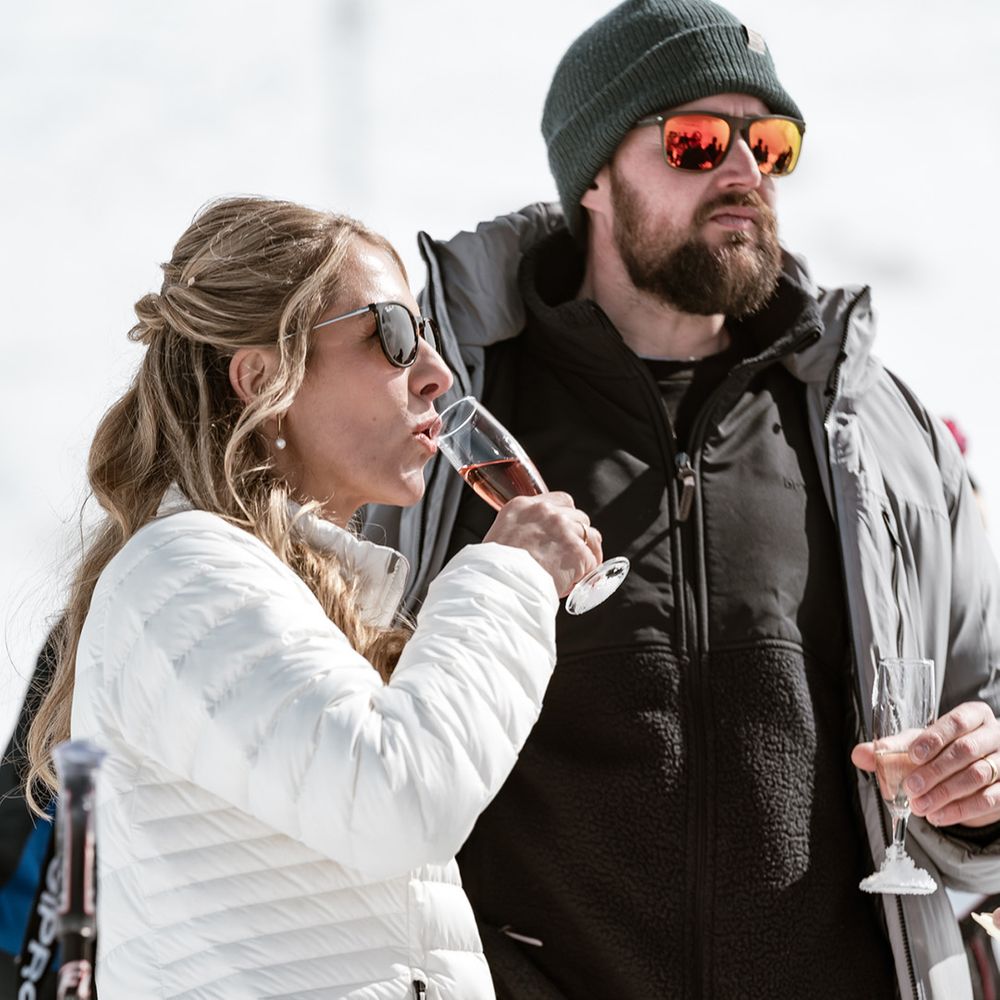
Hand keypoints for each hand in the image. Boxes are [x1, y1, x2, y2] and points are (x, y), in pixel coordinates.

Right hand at [483, 492, 601, 597]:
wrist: (500, 585)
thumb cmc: (494, 569)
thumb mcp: (500, 536)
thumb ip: (521, 531)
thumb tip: (533, 544)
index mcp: (523, 506)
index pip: (560, 500)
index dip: (566, 517)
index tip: (564, 532)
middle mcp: (546, 512)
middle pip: (578, 517)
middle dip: (577, 536)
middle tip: (570, 555)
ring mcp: (563, 529)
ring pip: (591, 536)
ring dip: (587, 552)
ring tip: (579, 570)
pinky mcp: (576, 551)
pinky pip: (592, 560)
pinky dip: (587, 572)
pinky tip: (576, 582)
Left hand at [851, 701, 999, 826]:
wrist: (976, 776)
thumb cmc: (944, 752)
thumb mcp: (919, 745)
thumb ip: (891, 748)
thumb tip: (859, 754)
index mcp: (974, 715)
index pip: (956, 722)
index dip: (934, 738)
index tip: (912, 755)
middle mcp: (995, 734)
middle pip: (966, 750)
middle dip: (935, 771)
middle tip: (911, 787)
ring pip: (979, 775)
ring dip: (945, 793)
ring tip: (920, 806)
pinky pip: (989, 799)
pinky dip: (960, 809)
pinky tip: (938, 816)